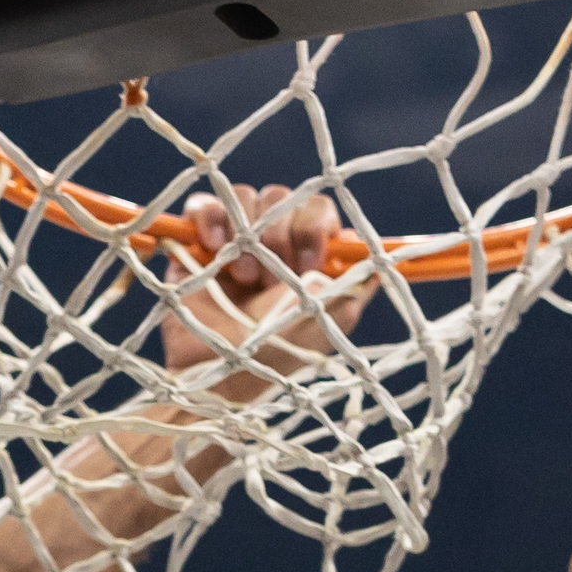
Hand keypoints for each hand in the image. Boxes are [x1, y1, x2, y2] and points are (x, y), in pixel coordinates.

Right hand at [157, 181, 371, 396]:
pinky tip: (214, 247)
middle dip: (280, 234)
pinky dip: (212, 217)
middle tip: (269, 280)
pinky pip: (206, 204)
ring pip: (247, 197)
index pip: (317, 210)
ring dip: (248, 233)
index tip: (309, 262)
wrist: (219, 374)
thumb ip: (359, 278)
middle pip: (283, 198)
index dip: (314, 226)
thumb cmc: (280, 352)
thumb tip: (375, 250)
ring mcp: (233, 244)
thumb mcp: (336, 315)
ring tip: (243, 278)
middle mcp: (271, 246)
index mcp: (305, 257)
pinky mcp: (196, 246)